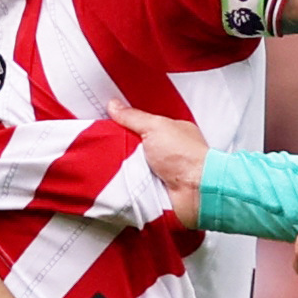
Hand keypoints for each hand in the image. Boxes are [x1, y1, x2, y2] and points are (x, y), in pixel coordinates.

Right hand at [112, 107, 208, 228]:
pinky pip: (133, 184)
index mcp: (170, 132)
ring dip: (120, 167)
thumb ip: (133, 117)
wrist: (196, 191)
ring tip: (104, 163)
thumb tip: (114, 105)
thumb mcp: (155, 126)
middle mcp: (166, 152)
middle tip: (102, 145)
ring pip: (130, 167)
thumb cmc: (184, 155)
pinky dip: (124, 183)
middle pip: (134, 146)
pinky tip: (113, 180)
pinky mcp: (154, 190)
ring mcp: (160, 172)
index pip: (142, 125)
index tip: (105, 125)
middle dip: (120, 147)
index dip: (125, 125)